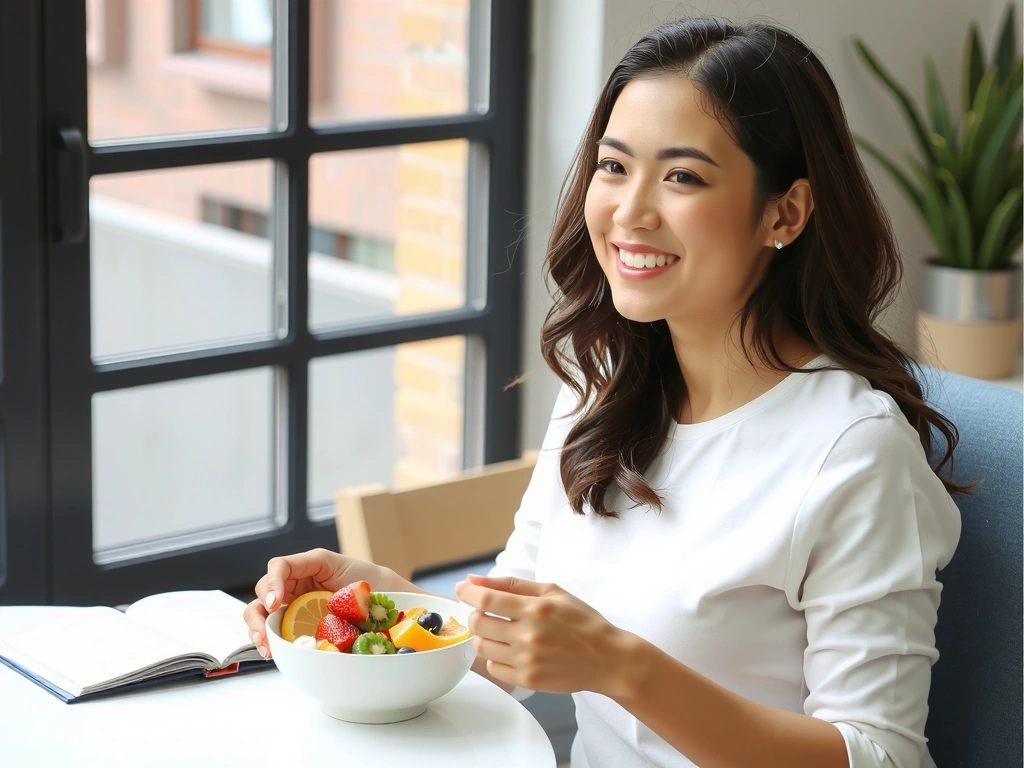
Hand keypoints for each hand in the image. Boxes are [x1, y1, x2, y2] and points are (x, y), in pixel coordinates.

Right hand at [242, 548, 390, 658]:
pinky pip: (277, 632)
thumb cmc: (365, 579)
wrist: (386, 602)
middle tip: (264, 632)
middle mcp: (295, 587)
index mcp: (304, 568)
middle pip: (262, 594)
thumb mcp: (337, 563)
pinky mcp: (299, 628)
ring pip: (261, 615)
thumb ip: (315, 563)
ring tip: (266, 646)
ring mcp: (295, 608)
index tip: (275, 603)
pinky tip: (272, 651)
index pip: (278, 568)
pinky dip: (269, 642)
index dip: (271, 584)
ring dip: (258, 631)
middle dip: (257, 614)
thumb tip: (295, 580)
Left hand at [455, 574, 628, 694]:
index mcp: (535, 609)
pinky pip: (493, 669)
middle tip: (485, 612)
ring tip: (499, 632)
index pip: (486, 600)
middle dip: (475, 614)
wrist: (608, 659)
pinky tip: (510, 650)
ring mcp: (527, 661)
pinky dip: (495, 658)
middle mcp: (528, 636)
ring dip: (483, 637)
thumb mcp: (553, 592)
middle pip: (478, 624)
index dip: (467, 593)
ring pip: (481, 648)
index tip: (462, 589)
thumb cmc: (583, 621)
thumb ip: (512, 584)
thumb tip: (475, 580)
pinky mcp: (528, 681)